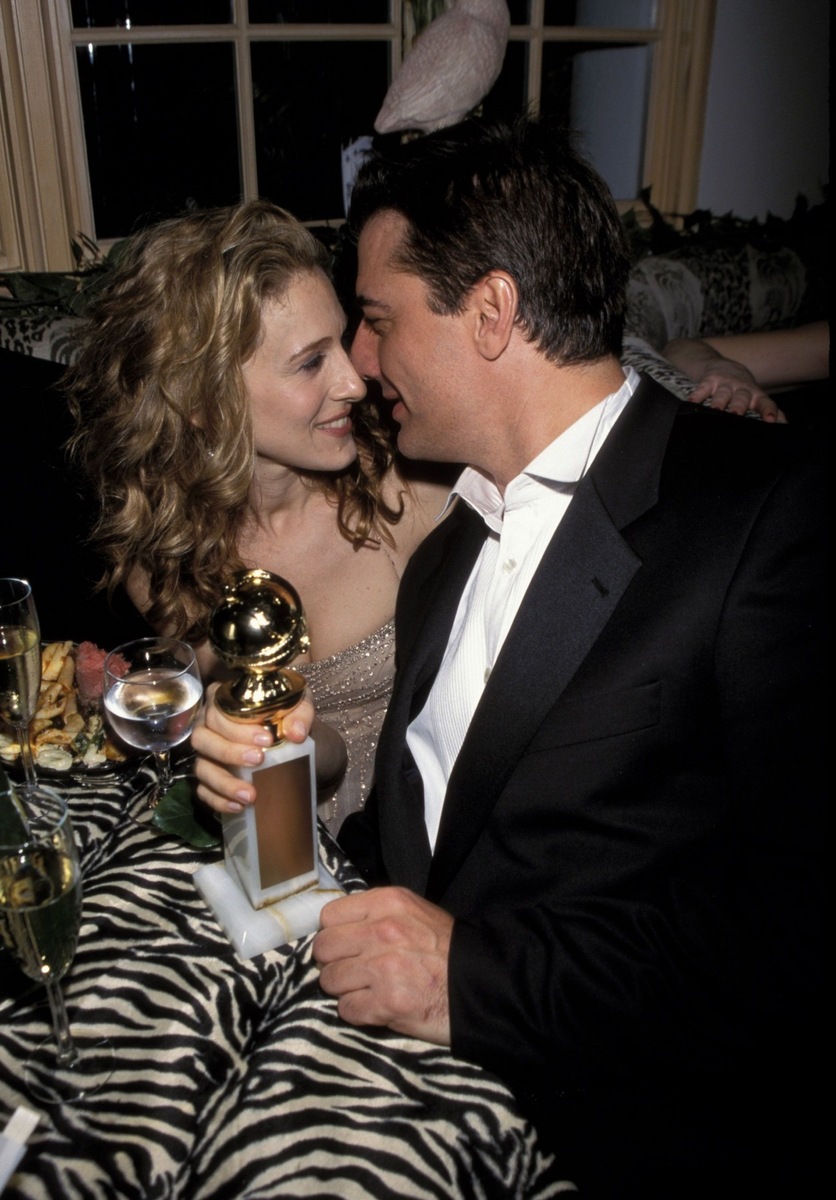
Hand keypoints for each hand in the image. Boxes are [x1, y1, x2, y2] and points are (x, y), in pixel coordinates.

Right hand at [192, 681, 313, 812]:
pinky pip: (203, 791)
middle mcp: (207, 725)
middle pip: (203, 739)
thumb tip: (296, 733)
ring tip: (250, 795)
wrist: (292, 740)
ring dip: (224, 783)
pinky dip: (218, 800)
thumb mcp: (298, 706)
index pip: (218, 711)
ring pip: (201, 768)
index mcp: (222, 700)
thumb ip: (300, 715)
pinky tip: (238, 807)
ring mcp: (206, 754)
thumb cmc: (287, 716)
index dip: (237, 727)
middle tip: (259, 760)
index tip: (266, 739)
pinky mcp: (208, 778)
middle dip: (229, 752)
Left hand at [313, 887, 452, 1045]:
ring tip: (367, 989)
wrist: (481, 984)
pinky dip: (358, 1012)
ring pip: (329, 980)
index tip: (347, 944)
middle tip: (353, 970)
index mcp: (387, 903)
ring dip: (345, 989)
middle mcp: (381, 932)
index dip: (335, 932)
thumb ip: (376, 914)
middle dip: (334, 962)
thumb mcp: (414, 912)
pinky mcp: (386, 1004)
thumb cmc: (447, 949)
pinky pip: (346, 1009)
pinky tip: (376, 1007)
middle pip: (323, 948)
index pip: (329, 916)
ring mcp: (382, 969)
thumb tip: (337, 929)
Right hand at [686, 361, 786, 422]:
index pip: (765, 403)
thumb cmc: (743, 390)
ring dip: (719, 402)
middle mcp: (741, 389)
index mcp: (755, 395)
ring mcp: (724, 384)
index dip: (768, 411)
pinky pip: (702, 388)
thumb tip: (786, 428)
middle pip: (741, 398)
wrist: (723, 366)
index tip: (769, 421)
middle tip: (736, 415)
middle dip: (739, 407)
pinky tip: (691, 402)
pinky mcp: (709, 381)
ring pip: (722, 394)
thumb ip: (769, 411)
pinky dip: (696, 395)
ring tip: (715, 410)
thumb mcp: (757, 398)